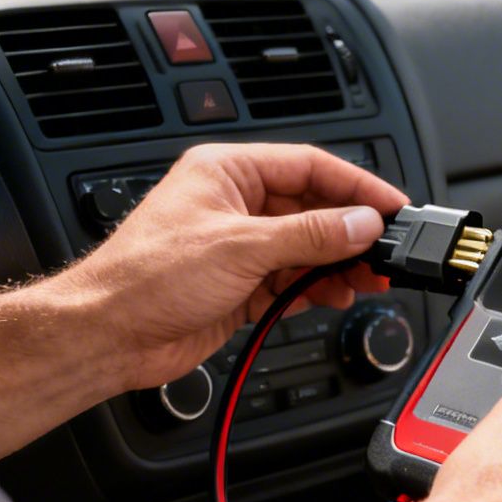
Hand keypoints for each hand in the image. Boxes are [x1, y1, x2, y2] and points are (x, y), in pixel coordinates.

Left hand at [65, 143, 409, 391]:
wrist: (109, 335)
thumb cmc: (145, 278)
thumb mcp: (241, 246)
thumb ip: (309, 234)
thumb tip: (361, 222)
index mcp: (227, 172)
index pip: (309, 166)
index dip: (356, 185)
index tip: (392, 205)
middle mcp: (235, 204)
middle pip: (314, 208)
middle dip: (352, 231)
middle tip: (387, 250)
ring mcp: (240, 245)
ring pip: (308, 247)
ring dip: (340, 263)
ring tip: (370, 278)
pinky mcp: (242, 284)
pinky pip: (295, 279)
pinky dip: (319, 287)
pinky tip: (337, 294)